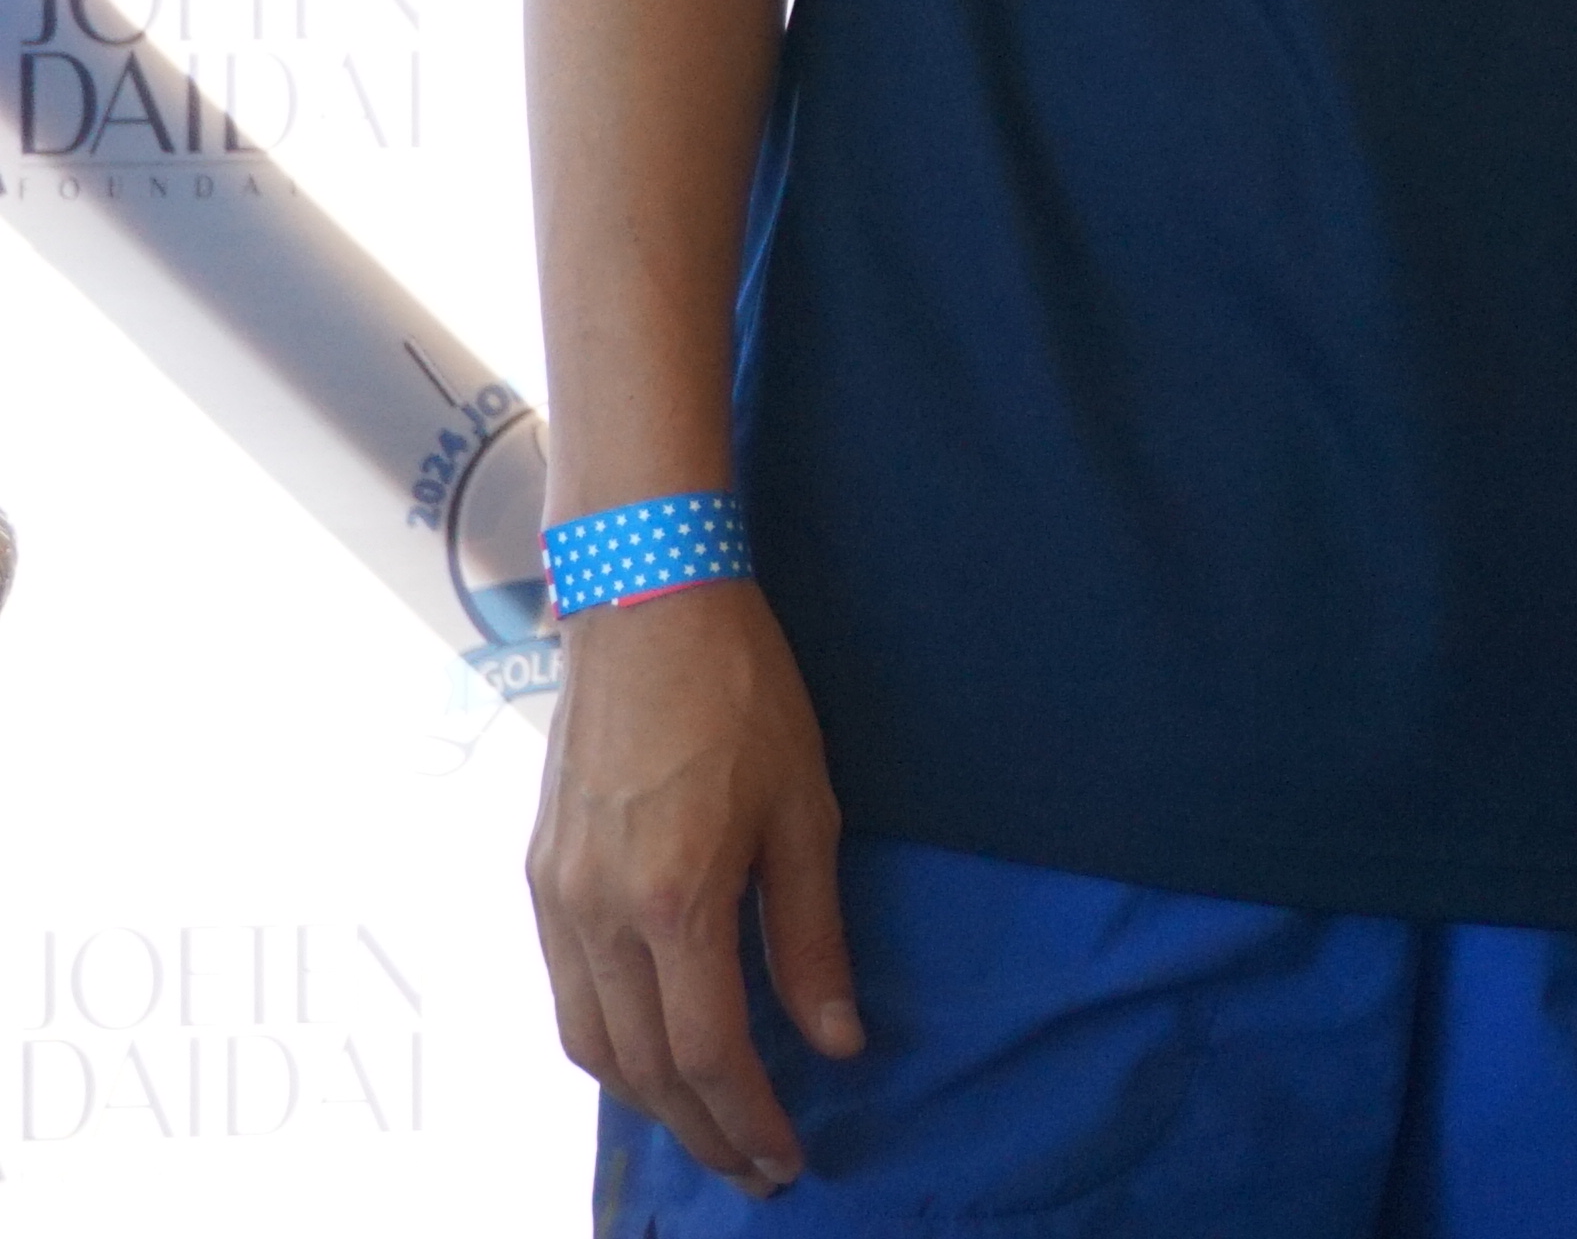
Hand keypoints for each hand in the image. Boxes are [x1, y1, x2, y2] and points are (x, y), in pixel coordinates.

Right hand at [525, 582, 862, 1193]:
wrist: (646, 610)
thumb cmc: (745, 697)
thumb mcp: (808, 812)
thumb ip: (814, 936)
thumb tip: (835, 1041)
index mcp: (675, 899)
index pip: (709, 1051)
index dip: (750, 1119)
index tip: (788, 1158)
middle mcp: (599, 914)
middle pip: (644, 1067)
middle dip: (703, 1130)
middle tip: (755, 1168)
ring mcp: (556, 898)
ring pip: (591, 1044)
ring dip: (651, 1100)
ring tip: (711, 1124)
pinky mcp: (538, 878)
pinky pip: (566, 994)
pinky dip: (608, 1045)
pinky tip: (652, 1051)